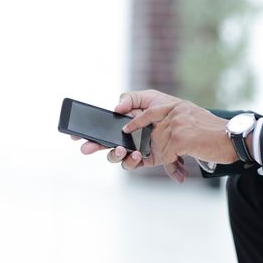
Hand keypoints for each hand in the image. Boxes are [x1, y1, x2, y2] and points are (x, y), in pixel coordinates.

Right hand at [71, 90, 186, 180]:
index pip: (101, 129)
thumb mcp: (149, 97)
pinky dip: (134, 162)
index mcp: (123, 124)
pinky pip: (136, 165)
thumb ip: (131, 98)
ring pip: (118, 159)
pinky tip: (138, 155)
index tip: (75, 135)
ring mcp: (136, 150)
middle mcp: (126, 139)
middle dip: (94, 147)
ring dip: (116, 156)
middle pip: (104, 146)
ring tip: (122, 150)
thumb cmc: (166, 108)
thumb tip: (116, 108)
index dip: (86, 133)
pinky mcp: (148, 160)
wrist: (187, 121)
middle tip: (87, 147)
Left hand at [123, 100, 238, 170]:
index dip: (137, 121)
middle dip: (158, 152)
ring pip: (159, 147)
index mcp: (178, 106)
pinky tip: (180, 172)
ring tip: (178, 170)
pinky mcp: (179, 138)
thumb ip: (176, 125)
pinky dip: (171, 166)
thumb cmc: (216, 135)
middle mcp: (175, 112)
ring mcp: (176, 124)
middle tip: (171, 164)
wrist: (234, 139)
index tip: (127, 129)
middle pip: (154, 135)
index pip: (151, 111)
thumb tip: (161, 142)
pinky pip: (166, 156)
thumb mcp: (194, 121)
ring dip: (168, 161)